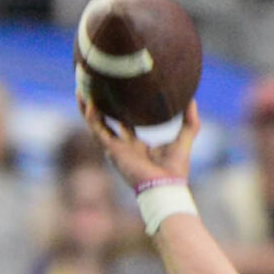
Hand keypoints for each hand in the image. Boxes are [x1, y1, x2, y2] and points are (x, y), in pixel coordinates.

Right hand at [79, 96, 200, 190]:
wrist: (166, 187)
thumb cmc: (174, 170)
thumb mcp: (184, 138)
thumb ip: (189, 120)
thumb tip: (192, 99)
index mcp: (137, 146)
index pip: (124, 124)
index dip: (120, 110)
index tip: (117, 93)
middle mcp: (123, 147)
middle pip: (105, 122)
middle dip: (97, 106)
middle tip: (92, 87)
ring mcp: (115, 149)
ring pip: (95, 125)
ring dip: (86, 108)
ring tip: (81, 88)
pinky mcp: (112, 151)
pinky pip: (98, 130)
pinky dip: (92, 117)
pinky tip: (89, 102)